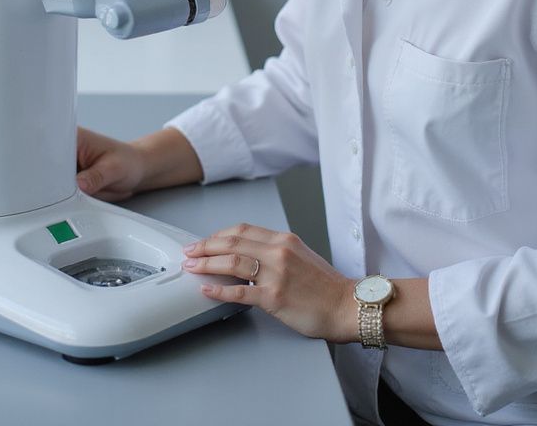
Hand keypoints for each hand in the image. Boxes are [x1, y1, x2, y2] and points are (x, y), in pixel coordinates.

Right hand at [0, 128, 146, 201]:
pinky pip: (16, 196)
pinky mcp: (44, 189)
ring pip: (1, 178)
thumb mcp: (115, 168)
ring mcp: (40, 170)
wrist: (135, 171)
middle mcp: (42, 150)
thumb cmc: (125, 161)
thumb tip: (78, 185)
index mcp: (56, 134)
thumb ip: (98, 177)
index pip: (11, 132)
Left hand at [181, 223, 356, 342]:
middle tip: (190, 251)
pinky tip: (206, 289)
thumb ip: (276, 252)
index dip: (219, 235)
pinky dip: (219, 289)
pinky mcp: (274, 297)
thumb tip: (249, 256)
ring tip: (191, 267)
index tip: (205, 241)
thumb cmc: (326, 286)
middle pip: (232, 242)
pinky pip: (239, 292)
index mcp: (284, 240)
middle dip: (206, 246)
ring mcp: (276, 274)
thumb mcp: (301, 256)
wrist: (347, 305)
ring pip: (232, 262)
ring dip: (206, 263)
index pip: (243, 230)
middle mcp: (278, 252)